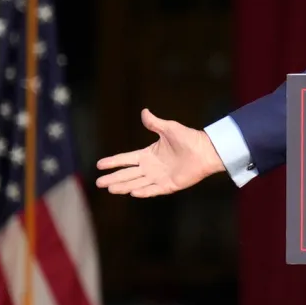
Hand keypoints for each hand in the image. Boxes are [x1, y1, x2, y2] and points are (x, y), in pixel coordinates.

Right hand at [95, 108, 225, 197]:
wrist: (206, 151)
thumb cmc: (189, 138)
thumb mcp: (169, 128)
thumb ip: (155, 123)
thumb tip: (144, 111)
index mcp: (149, 154)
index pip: (126, 159)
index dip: (113, 162)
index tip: (99, 164)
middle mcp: (151, 167)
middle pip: (128, 174)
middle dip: (113, 178)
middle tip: (98, 182)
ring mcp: (159, 177)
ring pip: (137, 183)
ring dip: (124, 186)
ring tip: (110, 189)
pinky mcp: (169, 185)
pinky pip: (153, 190)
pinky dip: (143, 192)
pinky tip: (132, 193)